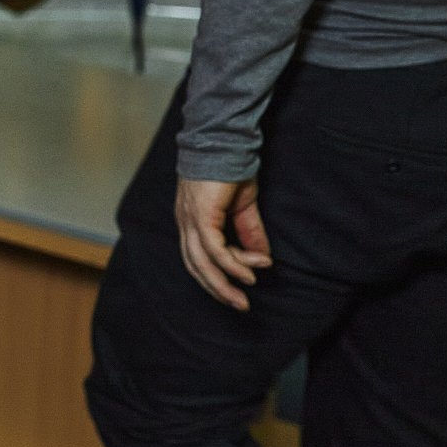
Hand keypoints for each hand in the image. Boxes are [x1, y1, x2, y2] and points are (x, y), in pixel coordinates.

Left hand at [175, 175, 271, 310]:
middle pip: (194, 265)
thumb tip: (261, 259)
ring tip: (242, 297)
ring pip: (201, 262)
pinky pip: (215, 248)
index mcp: (191, 219)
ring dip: (223, 283)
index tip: (244, 283)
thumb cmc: (231, 168)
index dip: (219, 273)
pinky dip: (232, 264)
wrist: (225, 141)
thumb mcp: (242, 206)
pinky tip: (249, 272)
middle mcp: (185, 222)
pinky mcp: (201, 214)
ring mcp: (190, 218)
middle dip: (216, 288)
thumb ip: (249, 232)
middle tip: (238, 304)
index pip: (198, 256)